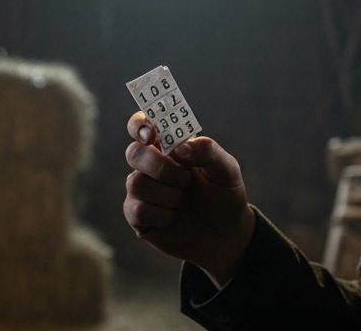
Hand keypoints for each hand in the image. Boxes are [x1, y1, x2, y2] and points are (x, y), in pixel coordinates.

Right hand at [123, 112, 255, 286]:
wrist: (225, 235)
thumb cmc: (224, 196)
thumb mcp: (226, 170)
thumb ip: (208, 151)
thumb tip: (180, 148)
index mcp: (168, 147)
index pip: (142, 126)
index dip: (140, 125)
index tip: (151, 135)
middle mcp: (150, 165)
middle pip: (134, 153)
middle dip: (162, 167)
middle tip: (186, 179)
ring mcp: (141, 190)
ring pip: (135, 183)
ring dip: (168, 195)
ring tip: (184, 201)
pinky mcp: (138, 216)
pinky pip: (138, 210)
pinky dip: (163, 215)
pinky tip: (174, 217)